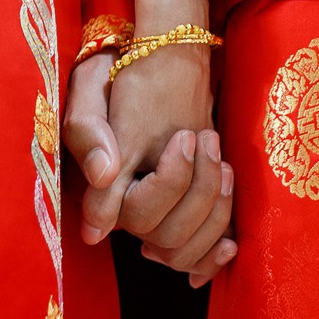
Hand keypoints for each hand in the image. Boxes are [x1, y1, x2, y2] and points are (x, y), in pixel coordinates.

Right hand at [61, 42, 237, 285]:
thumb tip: (104, 177)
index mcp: (100, 184)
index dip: (171, 183)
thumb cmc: (117, 72)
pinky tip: (231, 241)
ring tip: (223, 163)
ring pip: (185, 248)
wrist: (154, 62)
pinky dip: (214, 248)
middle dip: (200, 192)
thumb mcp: (90, 87)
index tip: (185, 137)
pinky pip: (196, 255)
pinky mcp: (178, 211)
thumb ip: (88, 133)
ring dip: (215, 208)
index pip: (138, 215)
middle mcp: (124, 207)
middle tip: (207, 141)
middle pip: (168, 237)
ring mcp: (154, 213)